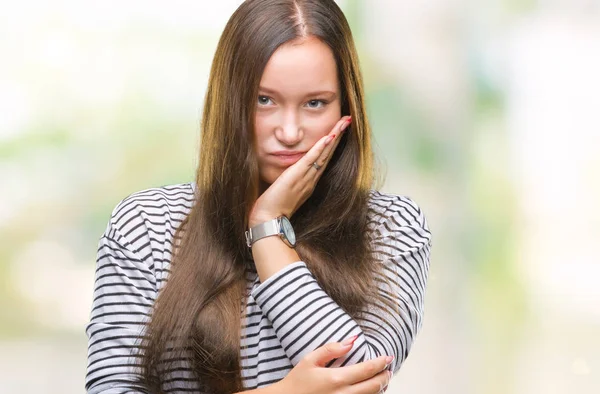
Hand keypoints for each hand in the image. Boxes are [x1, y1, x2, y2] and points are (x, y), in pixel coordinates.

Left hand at [249, 116, 351, 226]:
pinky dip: (320, 148)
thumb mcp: (285, 191)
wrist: (268, 220)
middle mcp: (311, 179)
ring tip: (344, 122)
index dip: (332, 144)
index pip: (324, 158)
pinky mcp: (297, 176)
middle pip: (328, 153)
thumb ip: (291, 181)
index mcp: (309, 182)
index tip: (339, 130)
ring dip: (334, 136)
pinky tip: (328, 137)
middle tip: (347, 120)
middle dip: (338, 135)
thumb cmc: (273, 208)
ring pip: (324, 154)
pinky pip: (311, 159)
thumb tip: (289, 174)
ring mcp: (306, 177)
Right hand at [272, 339, 392, 393]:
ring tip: (383, 379)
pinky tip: (370, 390)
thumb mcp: (310, 360)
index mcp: (337, 378)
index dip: (381, 363)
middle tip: (389, 369)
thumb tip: (352, 340)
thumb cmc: (297, 381)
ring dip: (380, 388)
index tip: (388, 357)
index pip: (368, 370)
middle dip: (385, 376)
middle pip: (375, 386)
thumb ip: (331, 349)